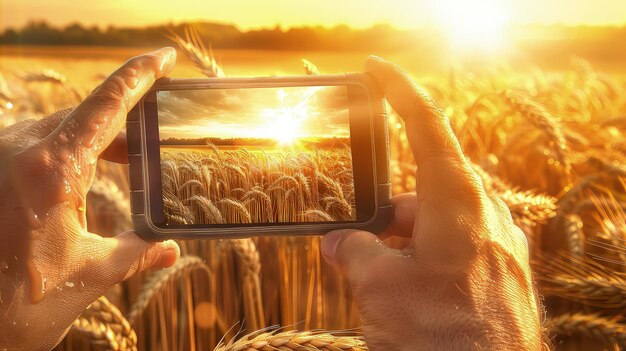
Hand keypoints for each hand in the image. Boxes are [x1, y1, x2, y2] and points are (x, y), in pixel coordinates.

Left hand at [0, 48, 180, 350]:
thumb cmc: (16, 302)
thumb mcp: (89, 275)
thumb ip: (136, 253)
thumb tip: (170, 250)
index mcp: (52, 169)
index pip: (107, 103)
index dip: (140, 74)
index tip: (164, 57)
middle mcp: (18, 151)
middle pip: (84, 114)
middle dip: (124, 119)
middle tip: (155, 131)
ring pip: (57, 128)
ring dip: (93, 139)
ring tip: (125, 158)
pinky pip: (34, 145)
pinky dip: (66, 152)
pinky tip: (80, 177)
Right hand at [321, 57, 541, 349]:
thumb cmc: (441, 336)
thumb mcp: (379, 288)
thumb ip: (353, 252)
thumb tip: (336, 242)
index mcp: (458, 201)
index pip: (427, 126)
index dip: (398, 92)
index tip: (375, 70)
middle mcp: (486, 214)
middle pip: (423, 189)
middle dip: (384, 213)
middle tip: (352, 242)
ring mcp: (499, 244)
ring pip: (436, 223)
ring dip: (402, 242)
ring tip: (377, 281)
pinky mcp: (503, 272)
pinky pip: (457, 247)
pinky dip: (425, 258)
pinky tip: (408, 293)